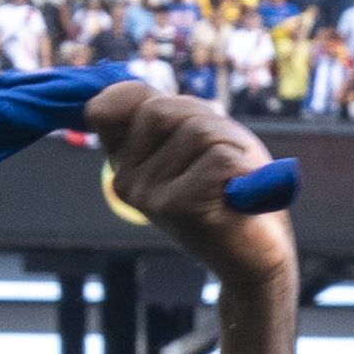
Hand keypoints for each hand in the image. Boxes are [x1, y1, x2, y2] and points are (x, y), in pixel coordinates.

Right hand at [84, 77, 294, 291]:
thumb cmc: (228, 184)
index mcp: (122, 162)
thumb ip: (155, 110)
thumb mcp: (189, 134)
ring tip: (231, 178)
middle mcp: (125, 181)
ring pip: (197, 132)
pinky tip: (238, 194)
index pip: (111, 106)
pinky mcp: (177, 208)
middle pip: (159, 110)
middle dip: (203, 119)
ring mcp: (147, 197)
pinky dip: (243, 167)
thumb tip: (94, 106)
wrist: (258, 253)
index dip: (153, 100)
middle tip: (219, 154)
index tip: (184, 128)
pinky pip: (220, 157)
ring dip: (230, 144)